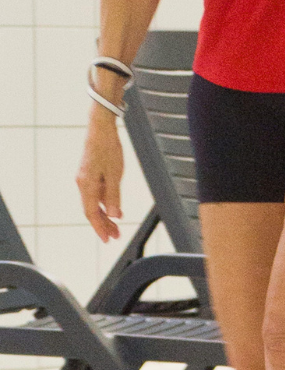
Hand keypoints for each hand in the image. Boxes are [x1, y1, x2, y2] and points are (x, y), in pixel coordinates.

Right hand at [78, 114, 124, 242]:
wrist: (100, 129)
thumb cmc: (108, 149)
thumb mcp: (115, 175)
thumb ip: (114, 197)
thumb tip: (114, 216)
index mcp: (87, 185)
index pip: (91, 213)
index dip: (99, 228)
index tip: (107, 240)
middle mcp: (82, 183)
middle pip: (91, 210)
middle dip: (103, 225)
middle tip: (115, 236)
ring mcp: (85, 179)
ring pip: (94, 203)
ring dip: (105, 215)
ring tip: (117, 227)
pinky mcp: (90, 174)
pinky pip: (96, 194)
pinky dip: (104, 204)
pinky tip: (113, 210)